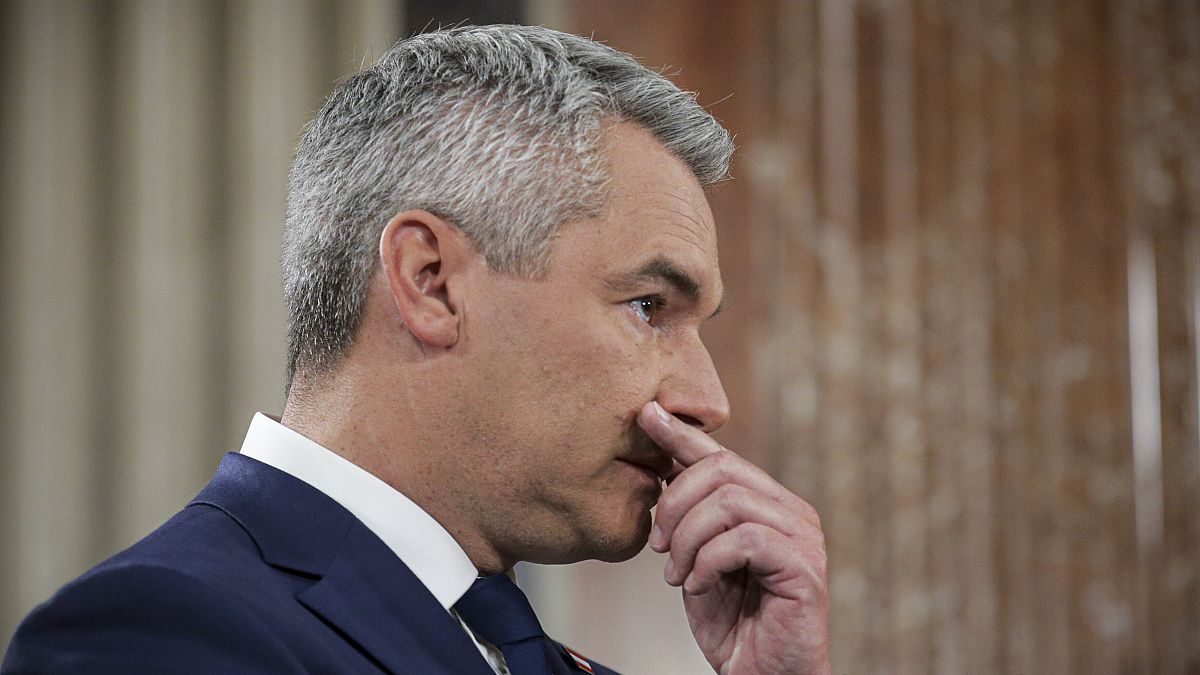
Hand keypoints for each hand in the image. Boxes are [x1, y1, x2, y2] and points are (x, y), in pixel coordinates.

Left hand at [637, 401, 829, 674]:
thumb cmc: (733, 623)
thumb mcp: (698, 559)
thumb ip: (690, 517)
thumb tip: (660, 465)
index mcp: (769, 504)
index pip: (721, 456)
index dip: (681, 434)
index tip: (646, 415)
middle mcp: (793, 512)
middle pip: (722, 470)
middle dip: (676, 503)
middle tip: (660, 548)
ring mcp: (804, 538)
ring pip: (730, 502)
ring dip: (689, 539)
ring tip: (678, 576)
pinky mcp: (805, 568)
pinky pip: (745, 539)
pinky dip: (709, 562)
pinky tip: (699, 586)